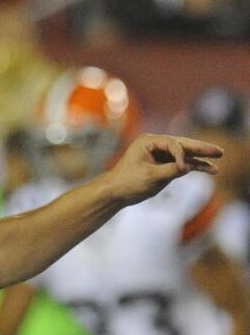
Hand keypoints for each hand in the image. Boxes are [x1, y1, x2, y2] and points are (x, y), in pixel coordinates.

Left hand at [101, 134, 222, 205]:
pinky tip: (209, 168)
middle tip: (219, 151)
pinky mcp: (162, 165)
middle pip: (183, 145)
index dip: (181, 155)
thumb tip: (188, 166)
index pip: (172, 144)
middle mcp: (155, 145)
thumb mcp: (150, 177)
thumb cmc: (127, 182)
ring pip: (185, 154)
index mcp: (148, 141)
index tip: (182, 169)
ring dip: (201, 158)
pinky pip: (181, 163)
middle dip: (201, 148)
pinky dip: (194, 166)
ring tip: (218, 158)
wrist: (114, 193)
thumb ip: (171, 170)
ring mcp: (160, 154)